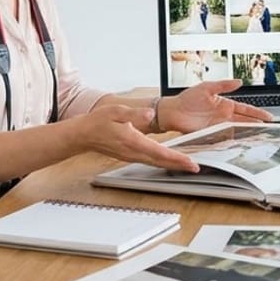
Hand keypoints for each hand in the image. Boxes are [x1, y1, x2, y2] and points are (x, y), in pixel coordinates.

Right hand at [80, 105, 198, 171]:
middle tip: (195, 168)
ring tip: (187, 166)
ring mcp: (132, 156)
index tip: (190, 162)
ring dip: (173, 165)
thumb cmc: (98, 122)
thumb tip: (150, 114)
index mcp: (133, 141)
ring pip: (156, 163)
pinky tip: (170, 160)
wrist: (84, 134)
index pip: (160, 152)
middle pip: (161, 162)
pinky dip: (163, 162)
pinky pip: (150, 161)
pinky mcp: (131, 156)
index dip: (177, 158)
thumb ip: (134, 114)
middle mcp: (134, 152)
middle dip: (180, 165)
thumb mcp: (116, 111)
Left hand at [161, 79, 272, 131]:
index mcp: (225, 104)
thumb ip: (223, 85)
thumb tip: (239, 81)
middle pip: (245, 121)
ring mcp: (218, 126)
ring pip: (237, 130)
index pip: (246, 109)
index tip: (268, 117)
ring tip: (259, 137)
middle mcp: (224, 116)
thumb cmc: (187, 98)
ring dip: (247, 134)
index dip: (258, 113)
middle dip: (257, 125)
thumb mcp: (206, 87)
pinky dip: (233, 140)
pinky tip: (241, 143)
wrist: (172, 112)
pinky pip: (225, 138)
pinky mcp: (211, 134)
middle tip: (269, 130)